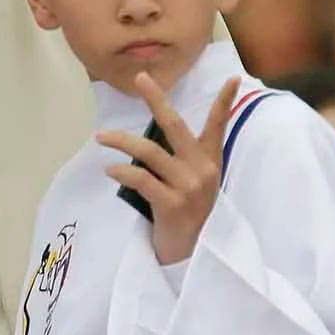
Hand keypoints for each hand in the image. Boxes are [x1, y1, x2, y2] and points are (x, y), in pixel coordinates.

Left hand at [99, 74, 239, 264]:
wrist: (192, 255)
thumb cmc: (189, 216)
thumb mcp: (194, 185)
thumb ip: (182, 161)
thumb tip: (149, 139)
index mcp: (210, 162)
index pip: (219, 125)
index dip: (225, 101)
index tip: (233, 78)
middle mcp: (202, 170)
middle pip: (175, 126)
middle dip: (157, 100)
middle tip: (140, 79)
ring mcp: (188, 187)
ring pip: (150, 152)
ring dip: (121, 141)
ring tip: (101, 138)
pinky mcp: (172, 205)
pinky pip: (142, 179)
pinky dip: (122, 172)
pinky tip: (110, 169)